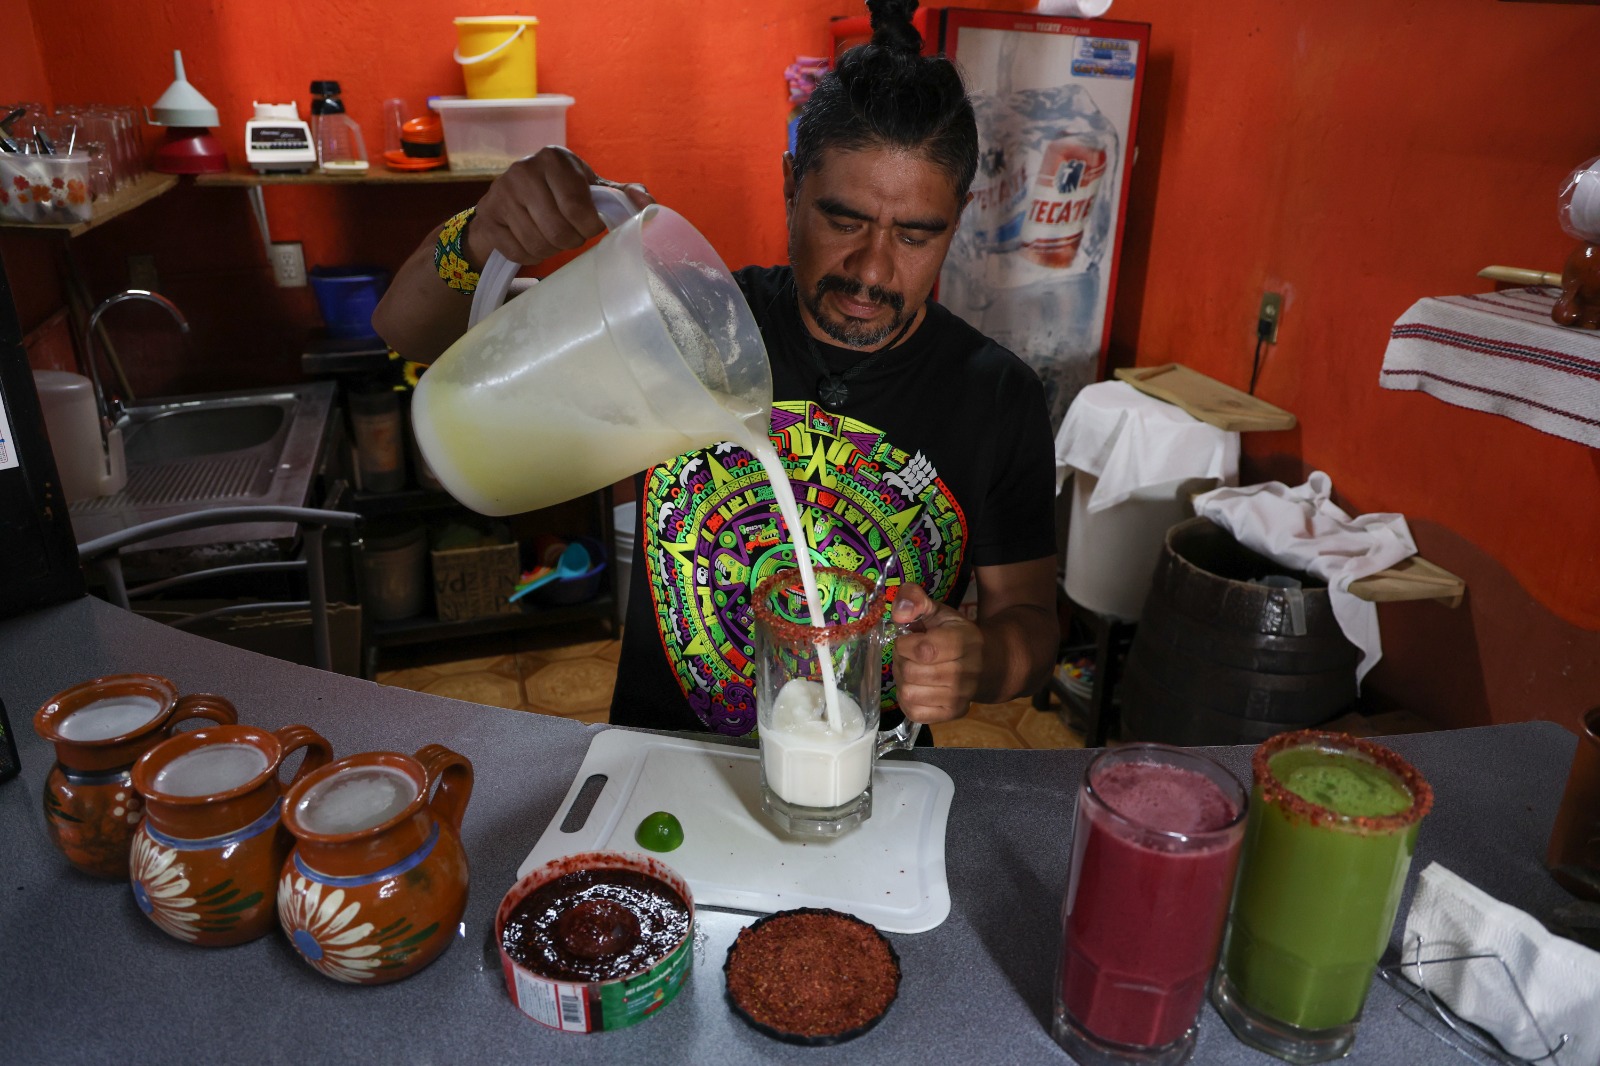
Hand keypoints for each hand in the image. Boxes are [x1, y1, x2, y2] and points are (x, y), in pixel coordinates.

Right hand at [463, 146, 652, 267]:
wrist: (507, 202)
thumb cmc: (557, 194)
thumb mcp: (590, 188)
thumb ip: (620, 195)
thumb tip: (649, 204)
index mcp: (554, 158)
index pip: (579, 209)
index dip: (589, 227)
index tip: (588, 226)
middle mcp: (524, 170)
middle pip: (559, 230)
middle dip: (570, 240)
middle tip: (569, 234)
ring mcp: (501, 193)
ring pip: (538, 244)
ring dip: (550, 249)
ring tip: (550, 236)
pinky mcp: (488, 217)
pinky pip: (518, 252)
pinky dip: (530, 255)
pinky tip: (530, 240)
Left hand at [890, 582, 983, 723]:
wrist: (990, 664)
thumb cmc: (957, 635)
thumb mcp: (939, 611)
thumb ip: (916, 600)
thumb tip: (900, 613)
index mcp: (961, 642)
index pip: (921, 650)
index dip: (904, 644)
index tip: (907, 639)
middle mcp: (963, 673)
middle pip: (910, 672)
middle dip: (901, 660)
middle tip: (908, 655)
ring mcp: (959, 697)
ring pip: (909, 693)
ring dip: (903, 680)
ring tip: (913, 670)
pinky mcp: (952, 713)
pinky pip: (914, 712)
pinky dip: (907, 700)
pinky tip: (916, 687)